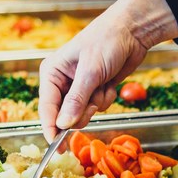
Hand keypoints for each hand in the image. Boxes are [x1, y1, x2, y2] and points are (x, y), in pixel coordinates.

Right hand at [38, 0, 177, 141]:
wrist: (131, 32)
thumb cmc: (106, 42)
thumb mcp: (90, 71)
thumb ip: (76, 100)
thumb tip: (63, 125)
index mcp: (52, 73)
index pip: (47, 107)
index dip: (51, 128)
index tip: (55, 146)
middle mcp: (62, 82)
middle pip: (66, 115)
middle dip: (83, 112)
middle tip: (93, 102)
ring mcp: (79, 88)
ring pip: (84, 113)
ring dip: (97, 103)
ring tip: (103, 83)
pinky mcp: (95, 90)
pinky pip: (98, 107)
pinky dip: (107, 97)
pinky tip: (110, 82)